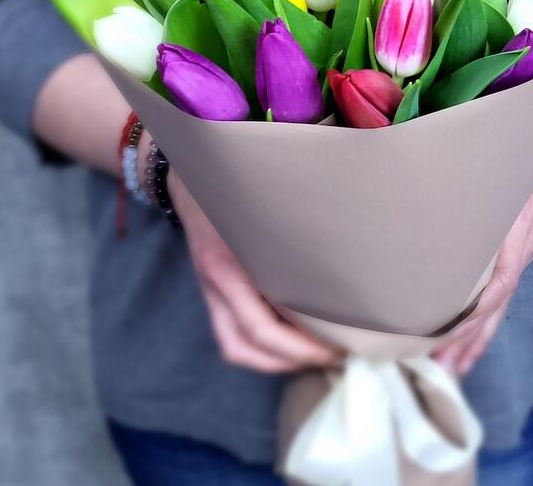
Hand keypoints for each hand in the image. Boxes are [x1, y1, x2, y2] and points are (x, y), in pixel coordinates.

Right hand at [168, 169, 340, 373]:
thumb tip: (339, 264)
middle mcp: (215, 280)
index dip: (299, 347)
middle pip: (244, 344)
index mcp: (229, 263)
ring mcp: (209, 286)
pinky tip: (289, 339)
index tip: (335, 346)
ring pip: (234, 344)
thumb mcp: (265, 205)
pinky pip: (230, 331)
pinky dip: (259, 346)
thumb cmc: (239, 184)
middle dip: (290, 359)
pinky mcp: (211, 287)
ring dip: (273, 360)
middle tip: (333, 356)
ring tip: (312, 355)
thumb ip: (291, 235)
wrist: (193, 172)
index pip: (260, 327)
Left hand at [432, 167, 532, 376]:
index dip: (474, 315)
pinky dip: (487, 313)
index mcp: (519, 227)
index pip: (499, 284)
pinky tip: (472, 334)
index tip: (446, 338)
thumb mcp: (488, 168)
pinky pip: (504, 287)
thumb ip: (463, 191)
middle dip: (471, 340)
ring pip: (502, 301)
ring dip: (478, 336)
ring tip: (454, 367)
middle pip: (499, 304)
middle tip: (443, 370)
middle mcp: (528, 241)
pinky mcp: (524, 243)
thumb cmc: (505, 146)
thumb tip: (416, 209)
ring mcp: (530, 244)